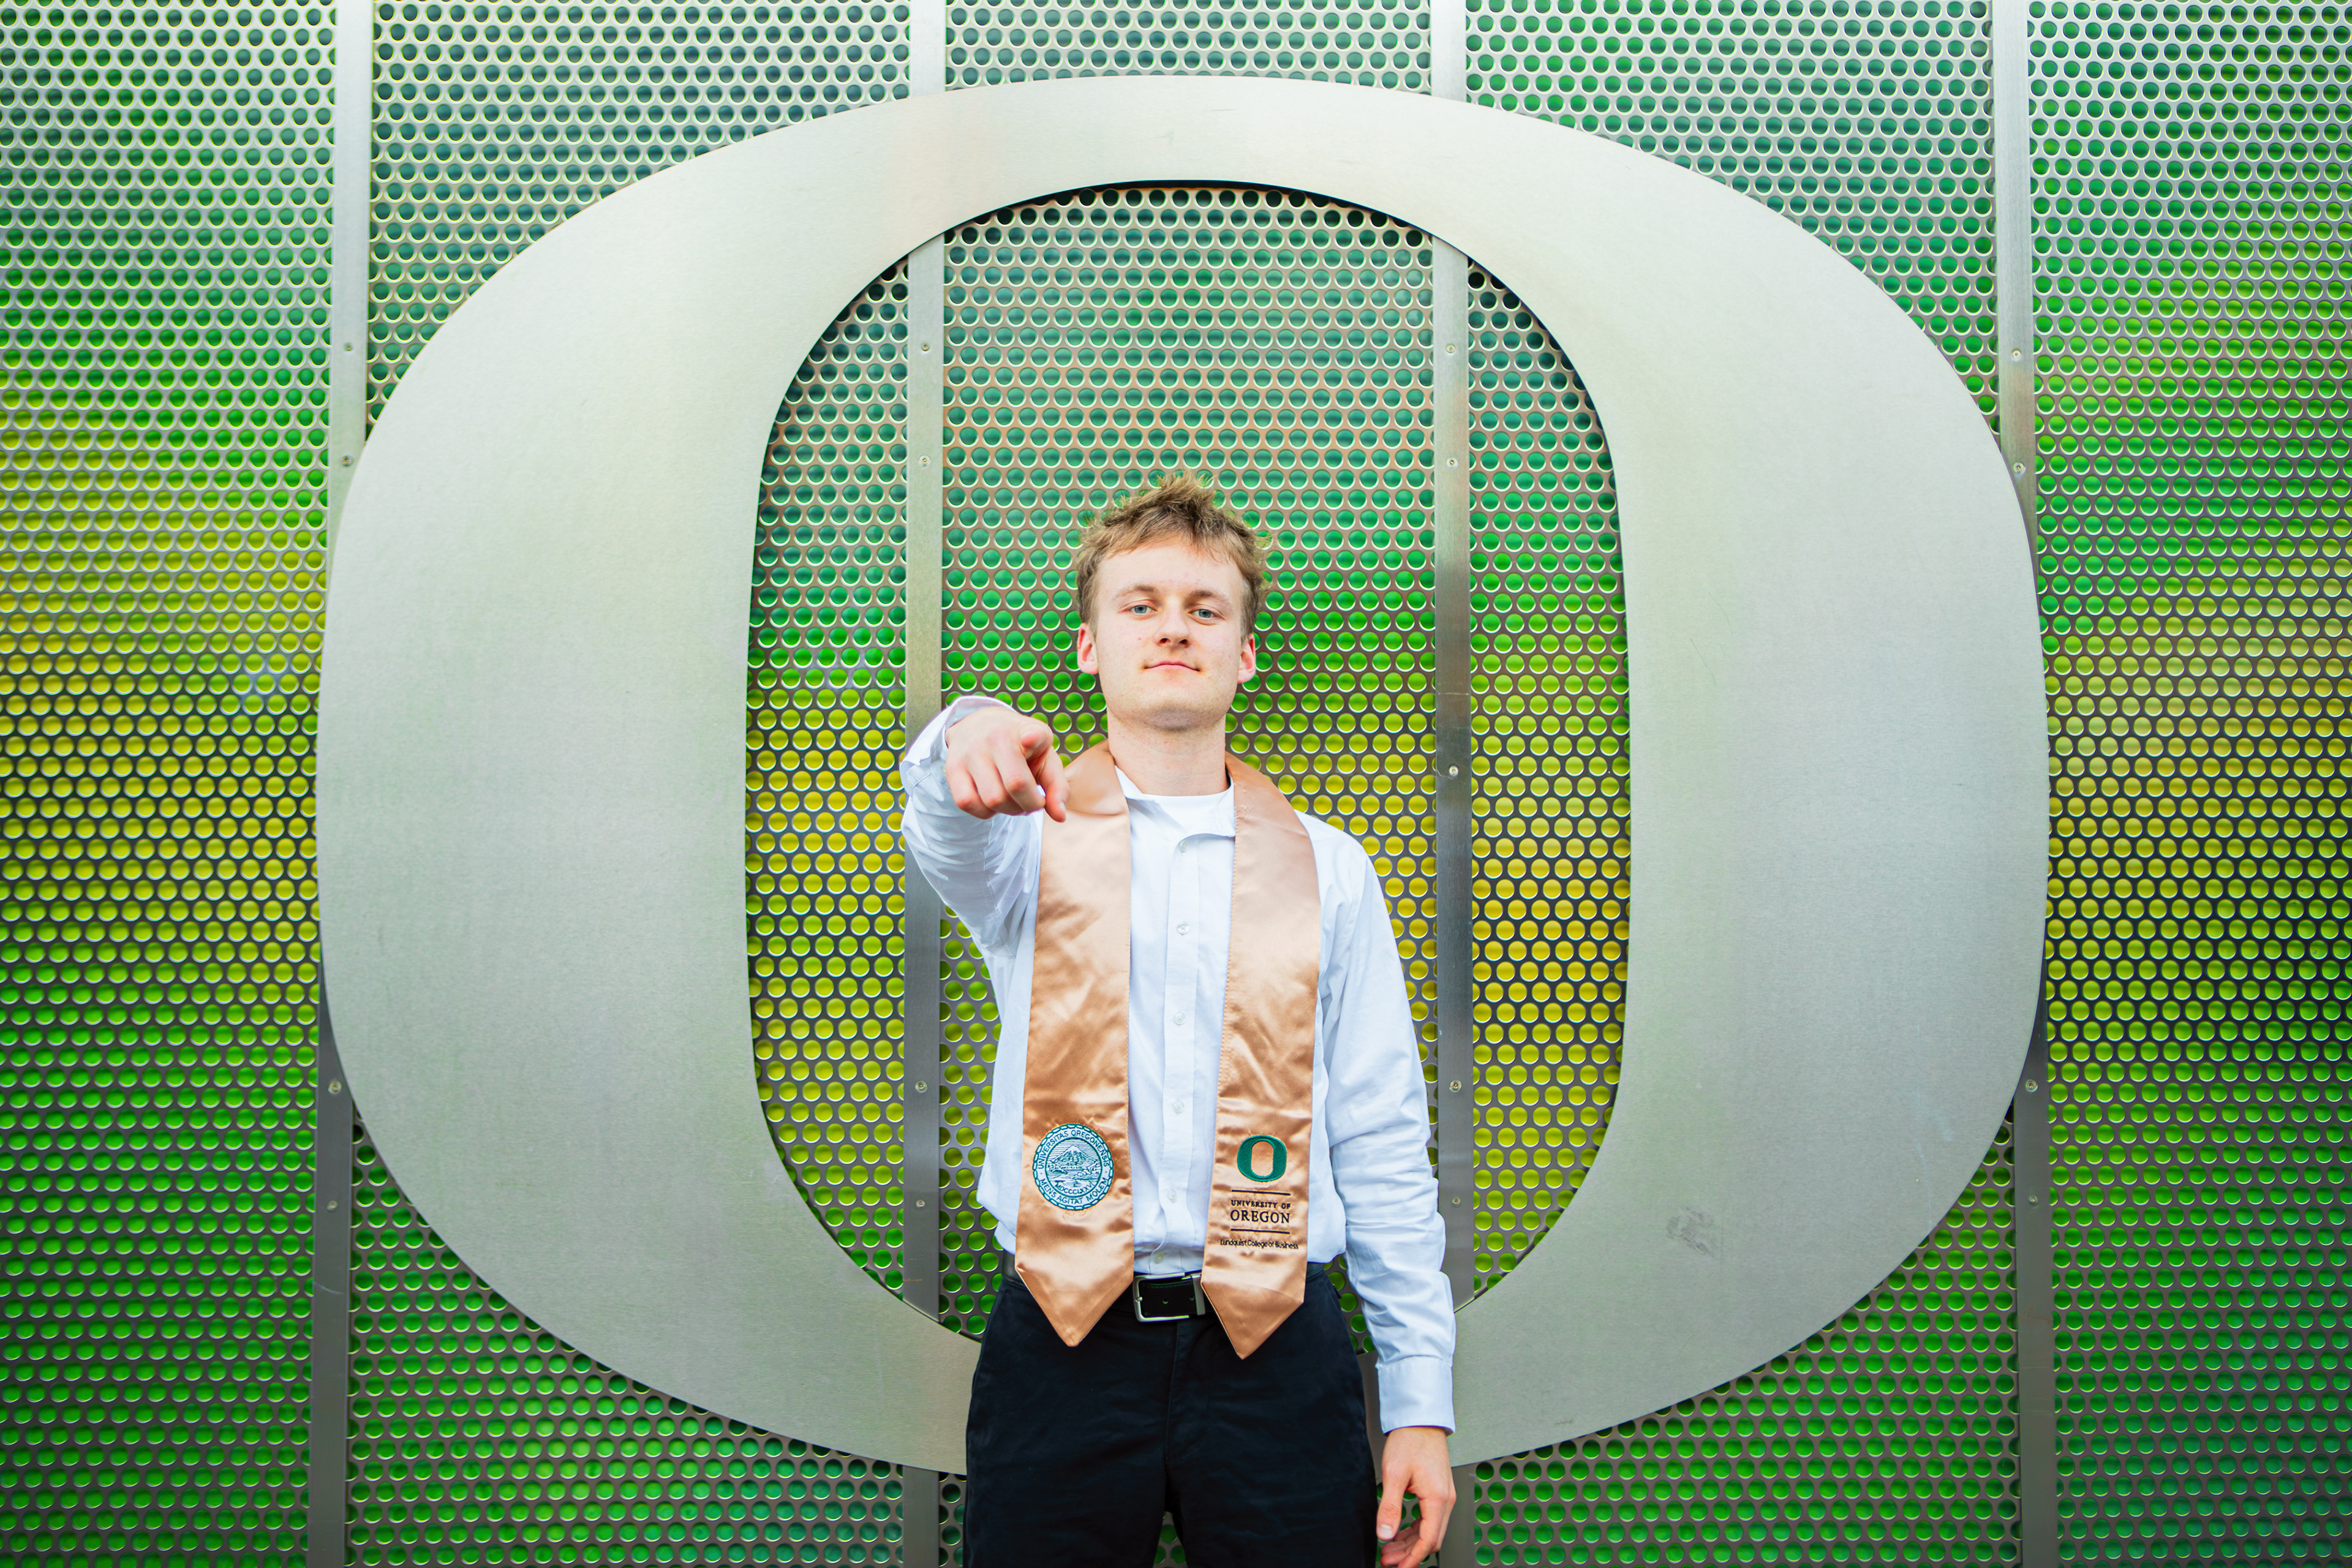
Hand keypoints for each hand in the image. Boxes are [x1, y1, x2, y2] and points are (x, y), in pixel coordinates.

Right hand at [944, 706, 1068, 822]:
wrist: (979, 725)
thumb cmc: (1022, 749)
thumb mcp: (1045, 759)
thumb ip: (1057, 788)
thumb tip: (1059, 817)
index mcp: (1027, 730)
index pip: (1030, 733)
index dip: (1032, 738)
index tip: (1030, 738)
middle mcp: (996, 736)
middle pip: (1015, 785)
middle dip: (1029, 805)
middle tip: (1031, 801)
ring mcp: (971, 751)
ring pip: (992, 799)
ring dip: (1008, 811)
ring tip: (1013, 801)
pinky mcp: (953, 767)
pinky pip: (967, 803)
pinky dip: (984, 812)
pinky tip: (992, 802)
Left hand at [1375, 1425, 1454, 1567]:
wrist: (1421, 1420)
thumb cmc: (1410, 1441)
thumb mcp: (1394, 1475)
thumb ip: (1390, 1507)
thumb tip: (1385, 1534)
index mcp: (1437, 1499)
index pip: (1428, 1541)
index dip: (1413, 1559)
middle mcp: (1445, 1500)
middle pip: (1430, 1539)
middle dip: (1409, 1554)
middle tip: (1387, 1560)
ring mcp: (1443, 1496)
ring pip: (1430, 1530)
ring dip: (1410, 1543)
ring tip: (1389, 1550)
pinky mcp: (1438, 1491)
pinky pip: (1429, 1519)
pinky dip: (1415, 1530)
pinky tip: (1400, 1533)